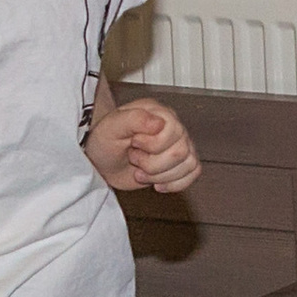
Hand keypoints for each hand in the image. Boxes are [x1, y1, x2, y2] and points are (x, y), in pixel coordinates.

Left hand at [88, 95, 202, 193]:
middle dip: (152, 164)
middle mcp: (173, 126)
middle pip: (180, 152)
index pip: (173, 131)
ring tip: (142, 171)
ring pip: (189, 164)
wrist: (102, 162)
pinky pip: (194, 173)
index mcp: (158, 112)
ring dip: (161, 176)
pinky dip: (176, 183)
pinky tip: (158, 183)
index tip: (133, 144)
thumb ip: (134, 119)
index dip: (152, 145)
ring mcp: (179, 144)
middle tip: (134, 158)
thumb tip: (159, 123)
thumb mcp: (111, 127)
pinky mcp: (181, 162)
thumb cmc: (105, 142)